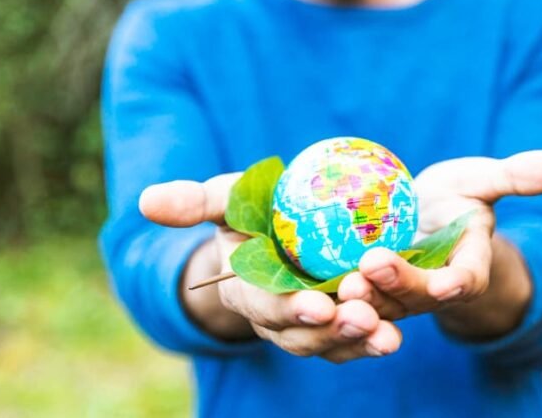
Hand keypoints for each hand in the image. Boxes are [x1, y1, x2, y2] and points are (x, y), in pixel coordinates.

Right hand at [139, 174, 401, 362]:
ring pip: (331, 343)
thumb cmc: (251, 211)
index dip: (287, 307)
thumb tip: (145, 201)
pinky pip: (355, 338)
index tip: (316, 303)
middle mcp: (276, 317)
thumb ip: (194, 202)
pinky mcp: (339, 323)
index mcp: (246, 290)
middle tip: (362, 318)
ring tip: (386, 337)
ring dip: (357, 342)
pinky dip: (374, 340)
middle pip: (301, 333)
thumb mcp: (226, 199)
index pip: (264, 304)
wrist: (281, 231)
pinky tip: (396, 336)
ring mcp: (310, 325)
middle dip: (330, 330)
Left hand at [337, 150, 541, 335]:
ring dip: (362, 301)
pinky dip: (332, 299)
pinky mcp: (364, 291)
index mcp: (467, 265)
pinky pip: (349, 300)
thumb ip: (518, 175)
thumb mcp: (482, 180)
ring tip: (341, 285)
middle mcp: (432, 288)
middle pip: (418, 296)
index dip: (461, 282)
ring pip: (380, 306)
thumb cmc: (455, 197)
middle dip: (397, 286)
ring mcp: (396, 295)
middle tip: (371, 266)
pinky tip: (309, 289)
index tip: (452, 282)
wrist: (419, 218)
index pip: (469, 278)